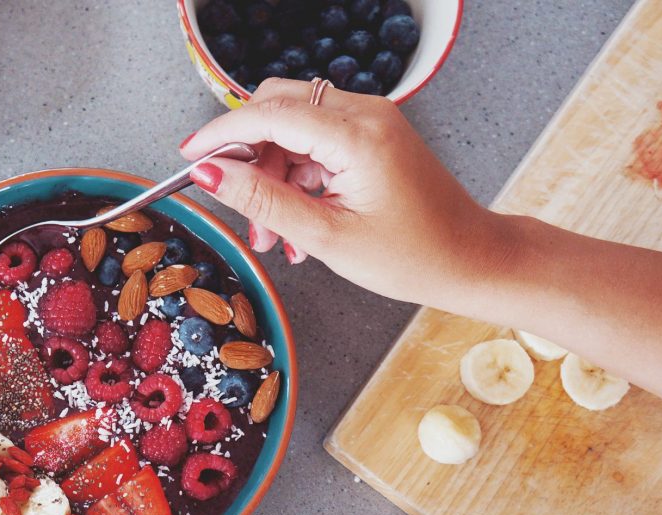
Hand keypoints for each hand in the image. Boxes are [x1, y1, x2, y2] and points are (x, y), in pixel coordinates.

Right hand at [180, 78, 508, 309]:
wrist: (471, 259)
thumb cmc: (414, 255)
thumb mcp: (325, 236)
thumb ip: (263, 201)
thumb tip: (212, 173)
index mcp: (357, 135)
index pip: (270, 113)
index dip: (222, 133)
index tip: (190, 158)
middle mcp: (366, 114)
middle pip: (278, 107)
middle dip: (248, 154)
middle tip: (235, 203)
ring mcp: (371, 121)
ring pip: (294, 126)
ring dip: (271, 174)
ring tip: (271, 234)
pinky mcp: (373, 135)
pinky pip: (316, 141)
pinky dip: (295, 176)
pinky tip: (294, 223)